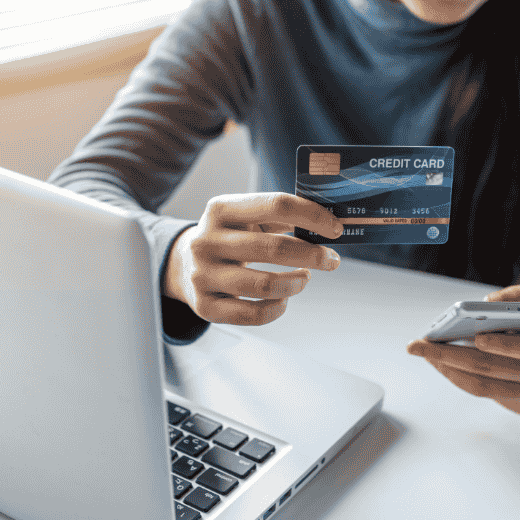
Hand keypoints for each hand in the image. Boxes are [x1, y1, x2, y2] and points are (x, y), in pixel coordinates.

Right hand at [163, 192, 342, 325]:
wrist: (183, 265)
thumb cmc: (229, 239)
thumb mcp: (245, 218)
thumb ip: (281, 217)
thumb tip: (328, 225)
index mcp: (221, 209)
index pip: (276, 205)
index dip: (312, 216)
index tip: (336, 228)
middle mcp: (207, 241)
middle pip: (274, 248)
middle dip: (313, 255)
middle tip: (332, 260)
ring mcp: (203, 276)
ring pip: (264, 285)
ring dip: (296, 283)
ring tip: (305, 278)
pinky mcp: (205, 306)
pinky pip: (251, 314)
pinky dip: (277, 308)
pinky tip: (284, 299)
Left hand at [406, 284, 519, 414]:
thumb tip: (486, 302)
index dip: (504, 345)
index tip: (477, 336)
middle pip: (491, 369)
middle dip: (448, 356)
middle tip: (418, 345)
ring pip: (482, 386)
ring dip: (447, 370)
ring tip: (424, 354)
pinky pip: (485, 393)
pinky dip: (461, 377)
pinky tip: (444, 362)